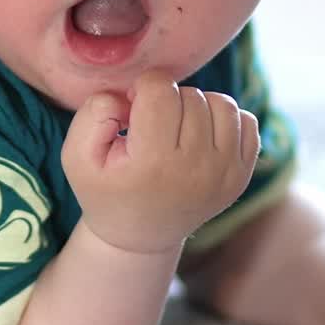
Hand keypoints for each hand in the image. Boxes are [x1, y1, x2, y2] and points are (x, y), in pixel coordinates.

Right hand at [61, 69, 259, 254]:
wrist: (140, 236)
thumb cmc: (106, 189)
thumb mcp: (77, 156)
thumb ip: (93, 114)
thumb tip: (127, 95)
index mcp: (153, 162)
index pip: (160, 89)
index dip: (141, 88)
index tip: (132, 109)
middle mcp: (196, 168)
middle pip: (190, 94)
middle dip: (167, 99)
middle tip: (151, 124)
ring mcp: (225, 174)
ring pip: (223, 103)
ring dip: (197, 105)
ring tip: (177, 125)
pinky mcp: (242, 176)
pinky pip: (247, 121)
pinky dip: (225, 120)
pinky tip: (202, 135)